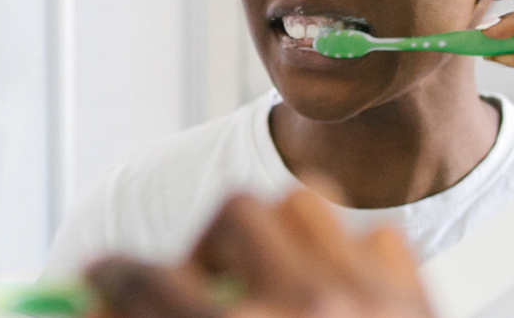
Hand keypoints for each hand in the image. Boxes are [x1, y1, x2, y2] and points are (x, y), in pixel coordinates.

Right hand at [84, 190, 434, 317]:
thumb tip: (97, 307)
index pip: (148, 281)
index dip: (112, 275)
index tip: (101, 276)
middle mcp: (307, 313)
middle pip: (235, 213)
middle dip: (210, 248)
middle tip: (206, 289)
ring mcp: (371, 304)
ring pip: (305, 206)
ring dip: (278, 237)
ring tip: (270, 282)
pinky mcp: (416, 304)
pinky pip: (375, 239)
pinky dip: (349, 259)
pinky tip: (333, 295)